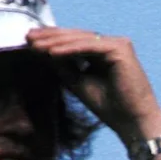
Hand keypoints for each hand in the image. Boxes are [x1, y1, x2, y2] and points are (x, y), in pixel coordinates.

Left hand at [26, 28, 160, 159]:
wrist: (133, 122)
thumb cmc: (110, 108)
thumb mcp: (79, 83)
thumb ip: (64, 66)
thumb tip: (42, 51)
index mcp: (104, 52)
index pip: (74, 41)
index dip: (52, 40)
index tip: (29, 41)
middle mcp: (112, 45)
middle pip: (76, 37)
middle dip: (51, 37)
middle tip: (27, 37)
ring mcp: (118, 44)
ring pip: (81, 39)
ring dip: (56, 42)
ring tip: (35, 45)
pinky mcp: (120, 49)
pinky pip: (89, 47)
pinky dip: (69, 50)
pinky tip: (52, 53)